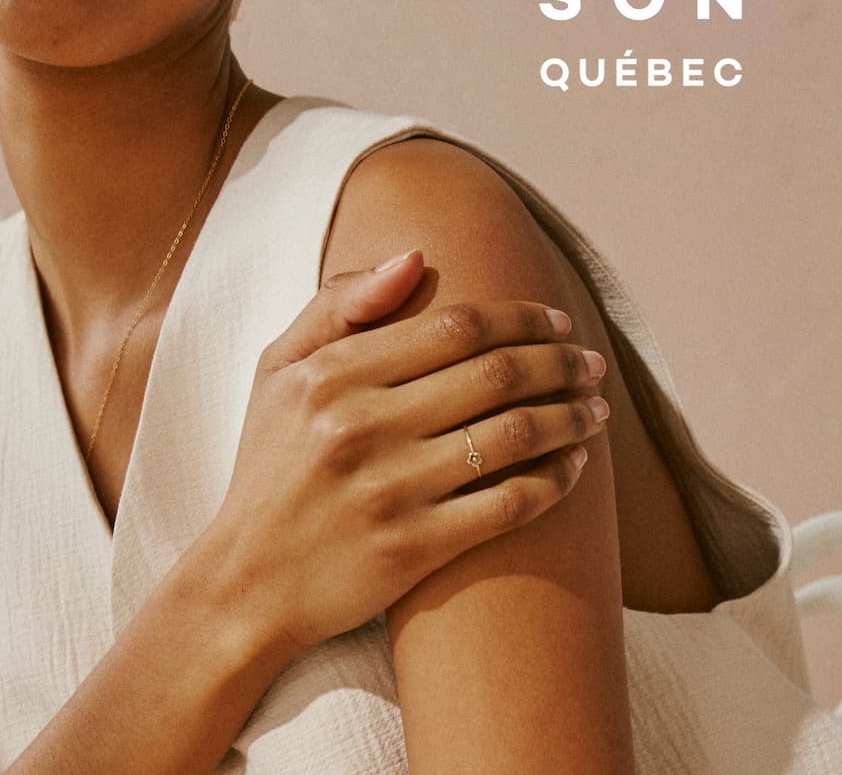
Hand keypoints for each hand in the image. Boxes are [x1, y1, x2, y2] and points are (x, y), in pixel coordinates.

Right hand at [208, 249, 607, 656]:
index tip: (557, 322)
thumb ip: (339, 304)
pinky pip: (506, 505)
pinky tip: (574, 465)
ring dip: (569, 417)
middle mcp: (361, 426)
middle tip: (592, 364)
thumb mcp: (277, 370)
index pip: (454, 325)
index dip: (521, 317)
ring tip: (596, 410)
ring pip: (512, 435)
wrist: (245, 585)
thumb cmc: (268, 465)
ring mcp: (389, 490)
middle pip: (495, 373)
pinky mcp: (413, 549)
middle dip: (559, 363)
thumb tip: (415, 257)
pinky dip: (554, 481)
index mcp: (332, 374)